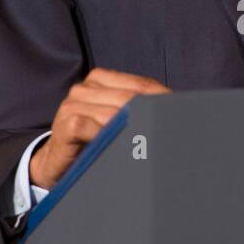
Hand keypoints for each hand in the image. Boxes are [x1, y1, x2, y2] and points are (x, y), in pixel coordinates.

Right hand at [30, 68, 169, 189]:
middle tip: (172, 133)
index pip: (142, 85)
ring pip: (112, 113)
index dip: (165, 101)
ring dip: (131, 130)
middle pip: (130, 99)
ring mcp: (73, 103)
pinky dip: (104, 137)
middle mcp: (86, 87)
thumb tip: (178, 110)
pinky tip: (115, 147)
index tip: (186, 116)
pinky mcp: (67, 122)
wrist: (57, 164)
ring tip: (148, 144)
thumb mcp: (118, 123)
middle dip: (152, 117)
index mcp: (102, 79)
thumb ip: (139, 110)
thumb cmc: (94, 143)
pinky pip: (90, 127)